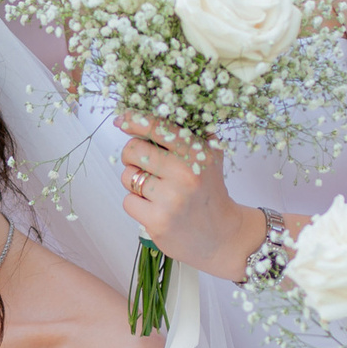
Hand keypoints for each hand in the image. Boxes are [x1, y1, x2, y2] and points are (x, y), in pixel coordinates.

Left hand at [117, 114, 264, 279]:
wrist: (223, 236)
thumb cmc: (210, 193)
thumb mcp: (210, 157)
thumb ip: (190, 133)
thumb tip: (155, 111)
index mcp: (197, 152)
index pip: (157, 127)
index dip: (134, 120)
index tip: (123, 119)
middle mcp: (185, 173)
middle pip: (133, 150)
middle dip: (132, 155)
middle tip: (144, 165)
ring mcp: (170, 198)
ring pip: (128, 176)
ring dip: (135, 182)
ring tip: (156, 190)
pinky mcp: (158, 220)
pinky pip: (128, 201)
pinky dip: (136, 204)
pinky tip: (155, 208)